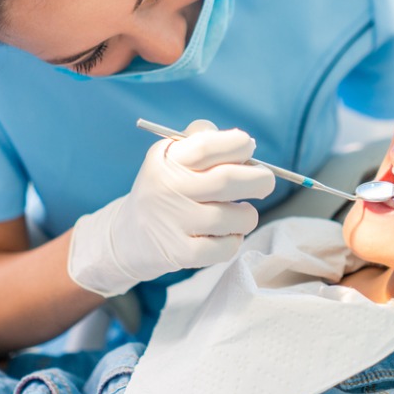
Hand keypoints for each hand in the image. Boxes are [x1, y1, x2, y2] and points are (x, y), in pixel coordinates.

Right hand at [67, 121, 275, 296]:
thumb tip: (245, 143)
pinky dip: (234, 240)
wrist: (128, 236)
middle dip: (260, 179)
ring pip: (235, 217)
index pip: (208, 145)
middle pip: (228, 180)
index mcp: (167, 159)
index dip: (238, 145)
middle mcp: (168, 188)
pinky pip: (227, 247)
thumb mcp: (171, 157)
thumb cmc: (165, 190)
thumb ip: (202, 140)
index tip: (248, 149)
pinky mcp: (180, 253)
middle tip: (264, 182)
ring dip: (247, 215)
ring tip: (238, 213)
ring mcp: (173, 222)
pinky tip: (224, 234)